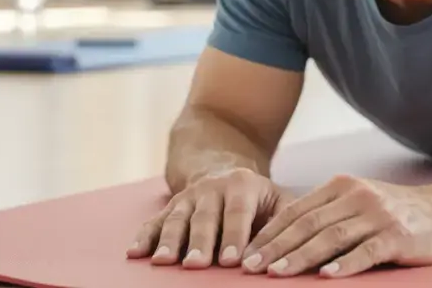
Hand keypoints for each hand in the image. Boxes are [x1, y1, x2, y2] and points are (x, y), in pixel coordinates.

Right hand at [126, 168, 294, 268]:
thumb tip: (297, 243)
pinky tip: (135, 253)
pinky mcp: (171, 207)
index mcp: (242, 185)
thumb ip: (285, 218)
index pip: (238, 212)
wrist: (221, 165)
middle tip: (197, 265)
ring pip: (176, 219)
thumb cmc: (256, 195)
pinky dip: (144, 237)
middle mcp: (212, 188)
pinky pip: (154, 221)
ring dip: (168, 241)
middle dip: (200, 243)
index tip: (232, 260)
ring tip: (163, 262)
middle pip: (204, 218)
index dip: (235, 236)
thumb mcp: (277, 197)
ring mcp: (188, 197)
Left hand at [239, 175, 431, 278]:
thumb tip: (282, 239)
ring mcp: (378, 215)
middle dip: (275, 248)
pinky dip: (346, 265)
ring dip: (301, 258)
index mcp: (341, 186)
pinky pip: (367, 251)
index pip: (296, 211)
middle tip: (250, 268)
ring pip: (331, 238)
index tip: (246, 254)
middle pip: (307, 224)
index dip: (269, 233)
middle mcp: (356, 196)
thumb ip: (326, 213)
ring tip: (277, 274)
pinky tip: (327, 277)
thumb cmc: (396, 212)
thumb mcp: (358, 202)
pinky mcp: (398, 235)